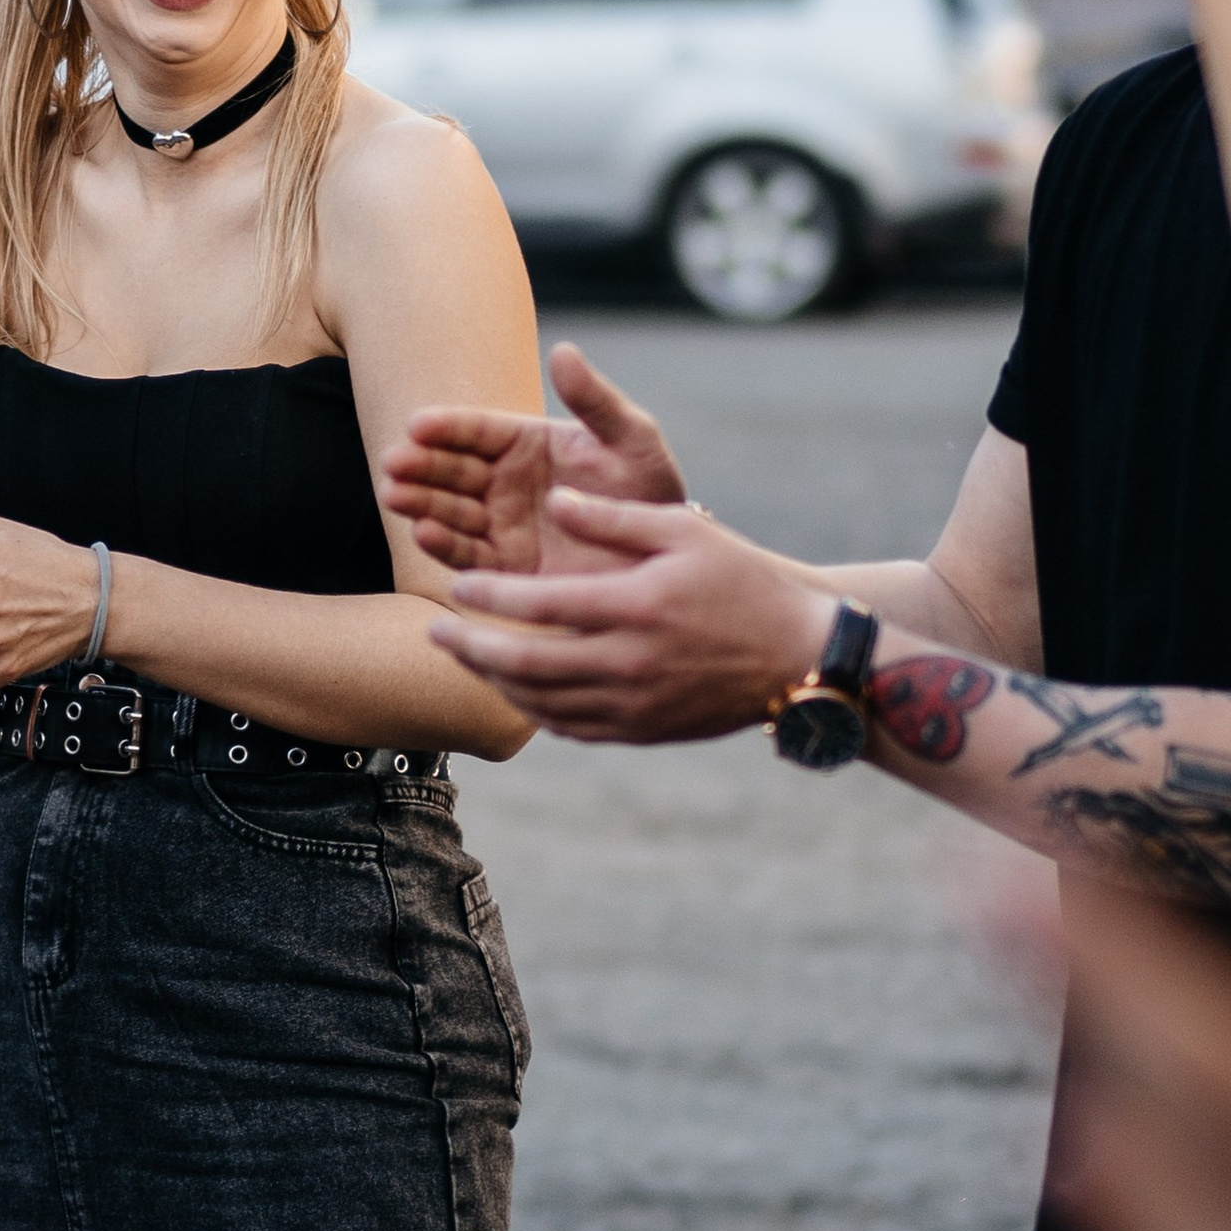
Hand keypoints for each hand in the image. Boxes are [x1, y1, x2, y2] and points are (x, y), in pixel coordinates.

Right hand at [381, 342, 686, 577]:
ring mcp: (502, 525)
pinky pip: (468, 555)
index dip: (446, 427)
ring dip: (421, 502)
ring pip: (450, 510)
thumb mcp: (632, 439)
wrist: (666, 558)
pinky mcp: (506, 569)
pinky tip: (425, 533)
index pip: (476, 430)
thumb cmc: (651, 489)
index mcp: (527, 442)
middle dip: (421, 465)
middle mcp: (505, 482)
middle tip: (394, 462)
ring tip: (396, 496)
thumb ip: (595, 400)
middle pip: (452, 469)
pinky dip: (444, 545)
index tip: (418, 424)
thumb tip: (564, 349)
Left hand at [429, 491, 833, 744]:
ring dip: (494, 683)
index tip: (456, 586)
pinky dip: (535, 711)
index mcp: (635, 607)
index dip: (489, 597)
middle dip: (471, 649)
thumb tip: (554, 499)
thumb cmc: (743, 583)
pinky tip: (517, 691)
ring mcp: (635, 705)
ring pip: (542, 703)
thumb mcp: (685, 532)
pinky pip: (572, 727)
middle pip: (525, 665)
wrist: (798, 656)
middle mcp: (628, 663)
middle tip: (433, 632)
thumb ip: (614, 519)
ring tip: (466, 658)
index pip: (539, 606)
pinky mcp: (644, 730)